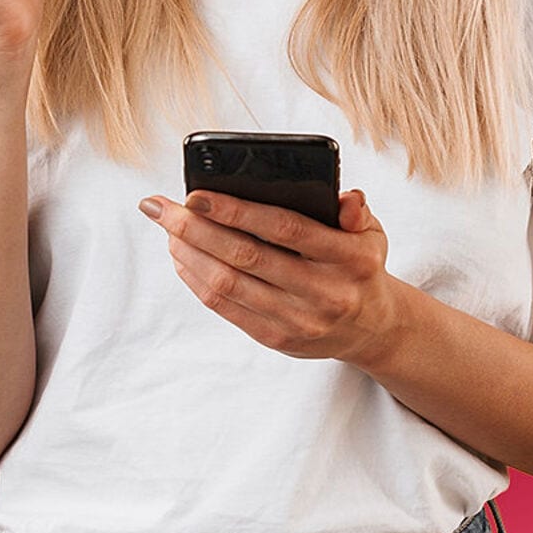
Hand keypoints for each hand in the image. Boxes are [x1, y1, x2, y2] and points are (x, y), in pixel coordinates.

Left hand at [138, 188, 402, 365]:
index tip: (196, 194)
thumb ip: (357, 211)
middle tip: (161, 207)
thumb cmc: (359, 266)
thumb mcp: (371, 233)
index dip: (237, 211)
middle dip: (195, 229)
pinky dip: (197, 280)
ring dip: (189, 254)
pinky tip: (182, 257)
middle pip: (245, 256)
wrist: (371, 327)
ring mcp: (298, 320)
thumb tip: (345, 198)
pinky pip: (226, 308)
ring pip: (229, 284)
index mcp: (349, 258)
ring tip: (167, 229)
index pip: (284, 228)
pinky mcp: (277, 338)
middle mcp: (324, 292)